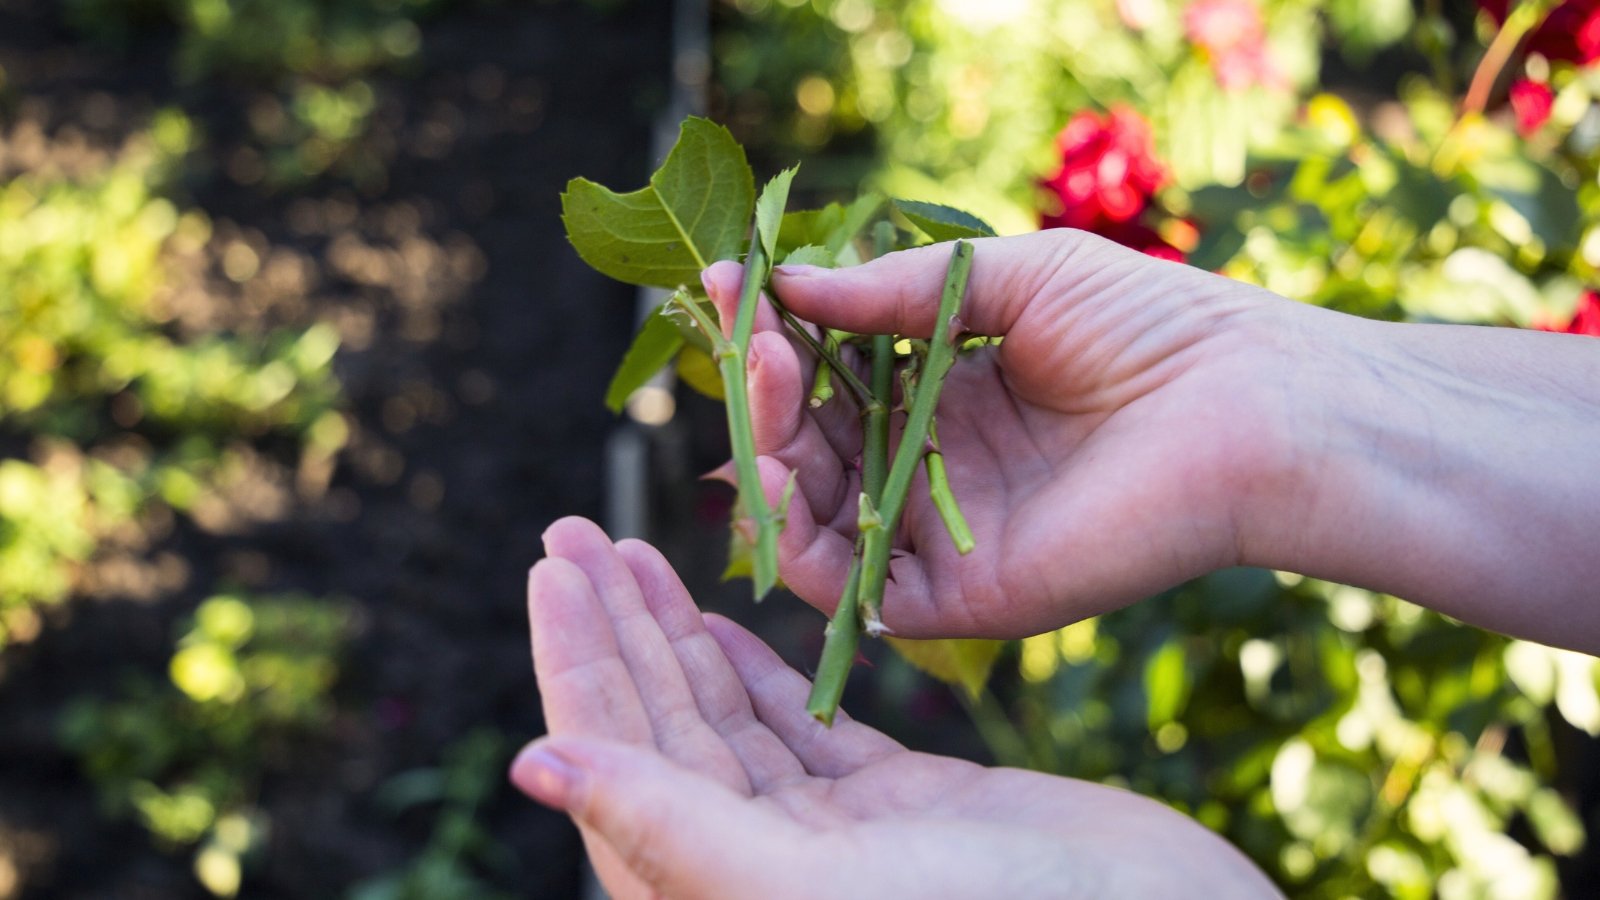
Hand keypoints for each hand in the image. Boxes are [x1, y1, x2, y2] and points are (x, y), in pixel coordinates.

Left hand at [513, 517, 1278, 898]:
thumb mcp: (812, 885)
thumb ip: (672, 828)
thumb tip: (534, 763)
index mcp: (715, 895)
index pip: (616, 763)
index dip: (577, 664)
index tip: (551, 567)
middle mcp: (760, 869)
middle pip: (662, 731)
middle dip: (614, 628)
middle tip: (573, 533)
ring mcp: (833, 837)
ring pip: (727, 719)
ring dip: (677, 632)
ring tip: (632, 549)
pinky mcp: (902, 806)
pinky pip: (804, 726)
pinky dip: (761, 666)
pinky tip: (724, 613)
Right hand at [709, 229, 1599, 651]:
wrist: (1250, 404)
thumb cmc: (1151, 326)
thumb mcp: (1008, 278)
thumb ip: (896, 293)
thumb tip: (789, 285)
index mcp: (946, 400)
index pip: (829, 381)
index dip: (778, 340)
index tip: (733, 282)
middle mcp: (934, 472)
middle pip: (810, 450)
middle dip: (764, 393)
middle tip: (746, 335)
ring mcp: (945, 539)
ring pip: (815, 519)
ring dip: (765, 459)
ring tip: (755, 391)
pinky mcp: (963, 598)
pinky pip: (853, 589)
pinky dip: (797, 543)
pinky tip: (774, 474)